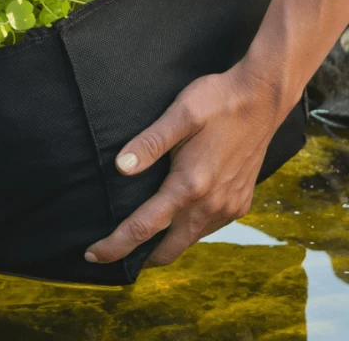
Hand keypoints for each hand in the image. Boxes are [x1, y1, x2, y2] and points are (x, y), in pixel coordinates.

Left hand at [84, 65, 285, 266]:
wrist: (263, 98)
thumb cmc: (218, 101)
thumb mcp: (180, 113)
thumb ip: (150, 142)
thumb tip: (120, 167)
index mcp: (190, 185)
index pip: (144, 226)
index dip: (116, 245)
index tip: (93, 255)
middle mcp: (211, 204)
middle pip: (169, 247)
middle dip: (140, 256)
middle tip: (113, 254)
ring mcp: (229, 206)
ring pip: (190, 239)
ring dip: (166, 245)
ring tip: (140, 240)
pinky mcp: (241, 202)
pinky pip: (208, 227)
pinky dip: (188, 231)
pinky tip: (176, 219)